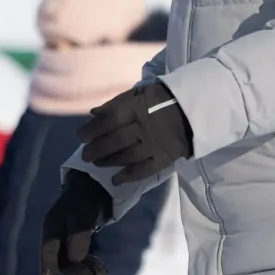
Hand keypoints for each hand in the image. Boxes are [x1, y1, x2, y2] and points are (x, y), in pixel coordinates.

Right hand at [38, 171, 111, 274]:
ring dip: (85, 271)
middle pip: (60, 260)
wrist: (94, 188)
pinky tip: (102, 274)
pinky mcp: (77, 242)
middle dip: (75, 273)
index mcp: (51, 226)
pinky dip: (90, 266)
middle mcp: (55, 235)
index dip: (47, 270)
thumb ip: (79, 236)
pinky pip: (80, 259)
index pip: (48, 250)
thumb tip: (75, 259)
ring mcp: (65, 240)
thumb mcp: (82, 215)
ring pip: (71, 262)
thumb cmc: (85, 199)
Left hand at [77, 82, 192, 184]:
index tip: (81, 136)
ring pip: (126, 156)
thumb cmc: (162, 99)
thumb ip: (116, 103)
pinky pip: (144, 170)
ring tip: (97, 164)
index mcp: (135, 108)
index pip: (108, 120)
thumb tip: (93, 113)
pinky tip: (116, 180)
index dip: (91, 129)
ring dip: (108, 162)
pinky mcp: (164, 158)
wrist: (193, 109)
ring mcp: (153, 144)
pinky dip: (129, 176)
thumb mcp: (138, 93)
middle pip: (114, 141)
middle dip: (96, 150)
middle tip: (85, 156)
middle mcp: (142, 127)